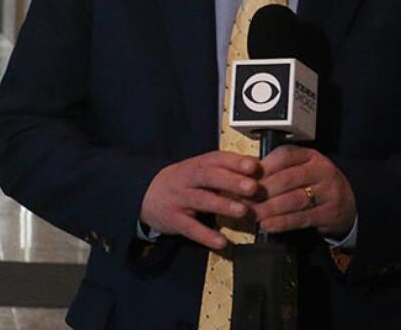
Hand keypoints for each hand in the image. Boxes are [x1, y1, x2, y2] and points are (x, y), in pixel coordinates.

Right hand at [140, 151, 260, 249]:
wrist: (144, 194)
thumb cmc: (181, 183)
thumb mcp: (198, 171)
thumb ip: (224, 170)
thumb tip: (256, 167)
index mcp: (196, 165)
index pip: (215, 159)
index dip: (234, 162)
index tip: (253, 166)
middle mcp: (186, 179)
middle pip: (208, 177)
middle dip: (231, 181)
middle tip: (252, 187)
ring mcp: (179, 199)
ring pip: (200, 200)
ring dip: (222, 205)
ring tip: (242, 211)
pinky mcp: (173, 219)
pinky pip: (190, 228)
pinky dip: (206, 235)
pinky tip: (221, 242)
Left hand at [252, 145, 355, 237]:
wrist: (348, 203)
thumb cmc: (314, 183)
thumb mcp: (300, 169)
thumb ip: (276, 169)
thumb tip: (242, 173)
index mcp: (310, 156)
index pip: (284, 156)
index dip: (262, 167)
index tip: (242, 178)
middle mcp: (322, 170)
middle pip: (287, 179)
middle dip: (261, 191)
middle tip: (242, 200)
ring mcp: (329, 192)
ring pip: (293, 200)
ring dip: (269, 208)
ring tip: (253, 214)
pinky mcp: (330, 213)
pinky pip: (302, 218)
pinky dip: (282, 223)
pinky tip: (267, 225)